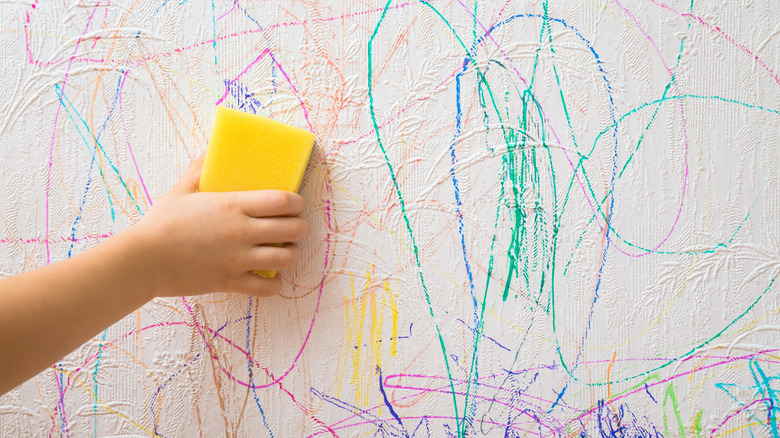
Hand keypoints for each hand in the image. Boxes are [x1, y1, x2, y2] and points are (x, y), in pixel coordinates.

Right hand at [131, 154, 309, 297]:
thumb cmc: (161, 222)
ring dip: (291, 254)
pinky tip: (270, 277)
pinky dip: (275, 284)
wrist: (142, 259)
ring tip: (285, 250)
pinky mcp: (231, 281)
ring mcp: (238, 259)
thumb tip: (213, 148)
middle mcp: (241, 231)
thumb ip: (201, 168)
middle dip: (300, 227)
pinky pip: (267, 288)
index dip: (297, 202)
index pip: (283, 201)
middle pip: (293, 229)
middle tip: (295, 227)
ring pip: (287, 258)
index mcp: (233, 205)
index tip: (295, 204)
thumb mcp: (182, 188)